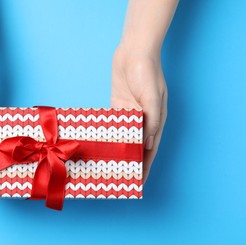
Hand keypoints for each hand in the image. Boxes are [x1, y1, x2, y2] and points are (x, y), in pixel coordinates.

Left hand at [111, 46, 166, 183]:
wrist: (134, 52)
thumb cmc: (147, 72)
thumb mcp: (152, 96)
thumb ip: (151, 120)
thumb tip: (148, 143)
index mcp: (155, 120)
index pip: (150, 149)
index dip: (145, 166)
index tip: (139, 182)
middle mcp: (143, 120)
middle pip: (136, 147)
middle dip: (129, 163)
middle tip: (120, 179)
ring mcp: (129, 114)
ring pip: (123, 138)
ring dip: (117, 151)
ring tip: (107, 166)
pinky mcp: (117, 107)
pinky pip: (112, 125)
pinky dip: (107, 135)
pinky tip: (99, 145)